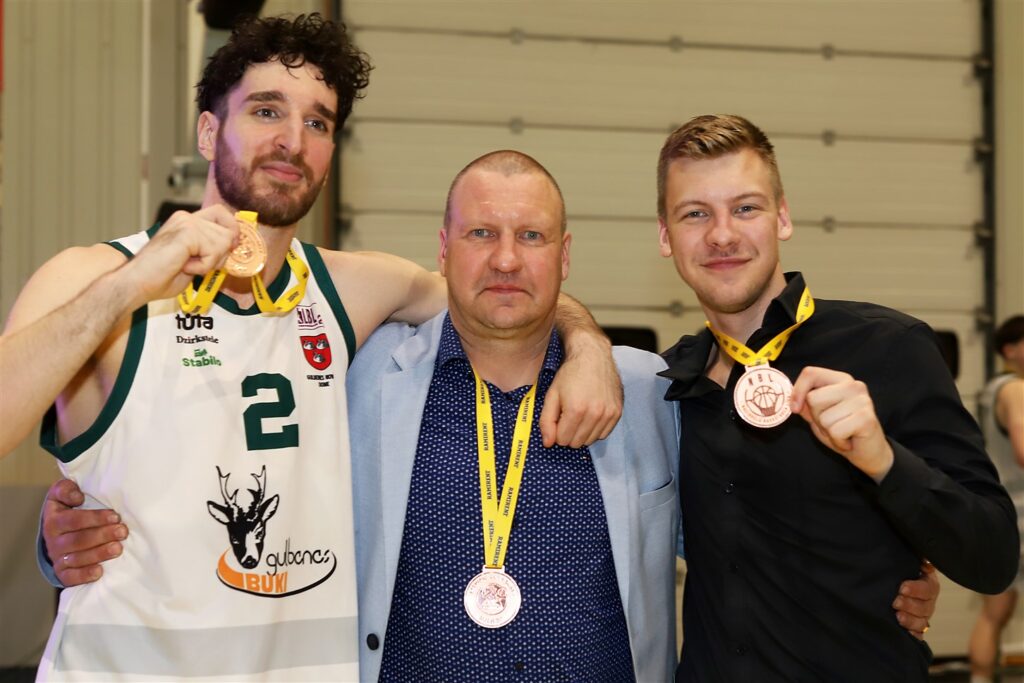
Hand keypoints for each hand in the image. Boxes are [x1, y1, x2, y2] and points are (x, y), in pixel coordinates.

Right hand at [42, 479, 126, 585]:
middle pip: (78, 540)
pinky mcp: (62, 573)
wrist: (57, 532)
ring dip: (99, 554)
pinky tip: (99, 571)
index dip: (95, 518)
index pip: (73, 520)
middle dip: (103, 535)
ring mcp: (58, 558)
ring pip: (77, 558)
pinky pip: (70, 577)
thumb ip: (66, 489)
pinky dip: (84, 575)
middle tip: (123, 532)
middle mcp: (53, 541)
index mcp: (54, 520)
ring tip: (118, 548)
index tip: (115, 516)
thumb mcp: (61, 494)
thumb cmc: (66, 508)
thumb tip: (77, 496)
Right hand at [118, 204, 239, 307]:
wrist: (136, 283)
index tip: (229, 248)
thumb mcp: (193, 261)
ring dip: (209, 263)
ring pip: (224, 243)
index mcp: (186, 222)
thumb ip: (210, 250)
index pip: (221, 213)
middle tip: (196, 265)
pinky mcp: (187, 232)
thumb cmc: (160, 277)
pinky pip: (213, 251)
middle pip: (228, 231)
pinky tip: (184, 266)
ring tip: (186, 266)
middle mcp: (187, 217)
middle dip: (220, 255)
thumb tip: (233, 246)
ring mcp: (187, 222)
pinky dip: (203, 266)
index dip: (231, 230)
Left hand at [540, 336, 622, 447]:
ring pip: (591, 441)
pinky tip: (591, 414)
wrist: (593, 356)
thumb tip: (548, 443)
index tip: (559, 418)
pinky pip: (604, 434)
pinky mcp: (617, 412)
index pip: (562, 440)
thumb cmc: (570, 374)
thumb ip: (546, 421)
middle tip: (568, 415)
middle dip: (569, 433)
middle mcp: (595, 414)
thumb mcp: (552, 395)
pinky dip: (595, 429)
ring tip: (580, 413)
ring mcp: (608, 414)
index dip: (557, 431)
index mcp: (576, 410)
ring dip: (582, 432)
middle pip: (577, 443)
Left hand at [790, 366, 893, 481]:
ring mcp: (862, 401)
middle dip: (816, 417)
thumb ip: (806, 403)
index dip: (797, 391)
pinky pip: (835, 431)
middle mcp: (853, 385)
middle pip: (813, 398)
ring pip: (823, 417)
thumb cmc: (841, 430)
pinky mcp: (866, 418)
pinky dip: (838, 440)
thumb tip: (791, 399)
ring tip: (842, 431)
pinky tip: (849, 439)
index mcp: (840, 379)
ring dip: (828, 431)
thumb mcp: (818, 414)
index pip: (810, 373)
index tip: (795, 408)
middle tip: (832, 424)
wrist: (867, 452)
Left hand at [893, 561, 939, 638]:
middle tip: (895, 602)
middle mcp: (928, 601)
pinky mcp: (916, 627)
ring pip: (922, 622)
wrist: (892, 582)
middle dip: (910, 605)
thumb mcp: (908, 560)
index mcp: (928, 584)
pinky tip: (908, 634)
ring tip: (898, 617)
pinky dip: (914, 635)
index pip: (928, 588)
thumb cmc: (900, 569)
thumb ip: (917, 559)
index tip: (902, 587)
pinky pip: (918, 634)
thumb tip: (923, 561)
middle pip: (925, 607)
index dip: (916, 589)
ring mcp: (923, 615)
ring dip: (910, 620)